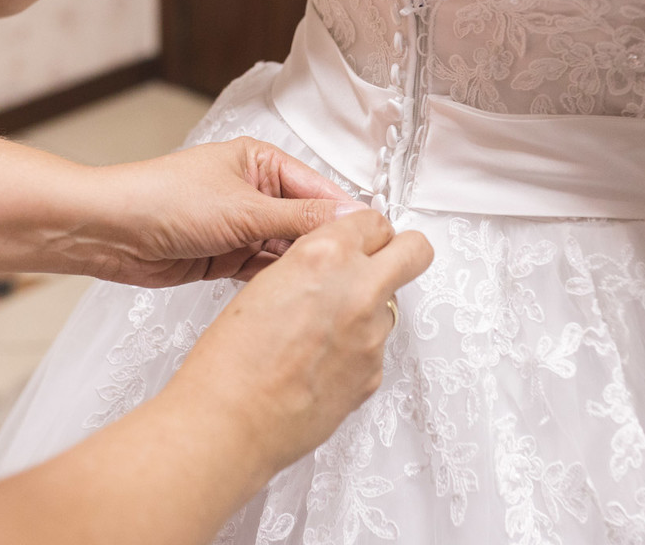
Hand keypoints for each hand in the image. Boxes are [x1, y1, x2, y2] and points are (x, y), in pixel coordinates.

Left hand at [74, 137, 365, 286]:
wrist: (107, 231)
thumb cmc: (161, 199)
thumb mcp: (243, 209)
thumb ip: (299, 218)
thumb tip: (348, 218)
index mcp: (260, 163)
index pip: (319, 190)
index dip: (346, 215)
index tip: (376, 239)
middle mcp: (253, 193)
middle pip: (305, 223)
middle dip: (323, 246)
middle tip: (355, 270)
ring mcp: (238, 227)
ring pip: (284, 251)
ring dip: (298, 267)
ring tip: (327, 287)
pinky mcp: (223, 257)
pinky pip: (262, 271)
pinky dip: (274, 281)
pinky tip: (292, 294)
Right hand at [162, 209, 433, 477]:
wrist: (231, 424)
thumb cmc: (230, 361)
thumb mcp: (264, 284)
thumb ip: (309, 264)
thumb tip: (331, 262)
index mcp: (326, 257)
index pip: (374, 221)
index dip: (366, 231)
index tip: (361, 238)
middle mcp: (359, 291)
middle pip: (414, 251)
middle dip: (401, 252)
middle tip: (379, 263)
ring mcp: (372, 335)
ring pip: (391, 304)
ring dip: (368, 309)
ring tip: (319, 331)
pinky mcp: (375, 373)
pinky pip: (376, 347)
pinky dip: (355, 350)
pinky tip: (318, 362)